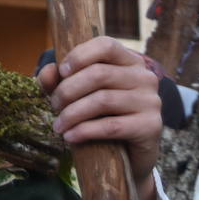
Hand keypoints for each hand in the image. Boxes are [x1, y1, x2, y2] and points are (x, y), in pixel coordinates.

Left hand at [37, 36, 163, 185]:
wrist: (130, 154)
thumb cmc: (102, 116)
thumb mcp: (79, 94)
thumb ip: (60, 80)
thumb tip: (47, 71)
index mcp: (130, 61)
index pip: (106, 45)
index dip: (80, 55)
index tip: (61, 72)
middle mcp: (145, 77)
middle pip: (99, 74)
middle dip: (68, 90)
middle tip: (54, 105)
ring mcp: (151, 101)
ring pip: (103, 100)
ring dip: (72, 113)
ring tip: (58, 125)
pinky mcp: (151, 126)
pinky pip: (112, 126)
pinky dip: (85, 131)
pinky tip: (70, 136)